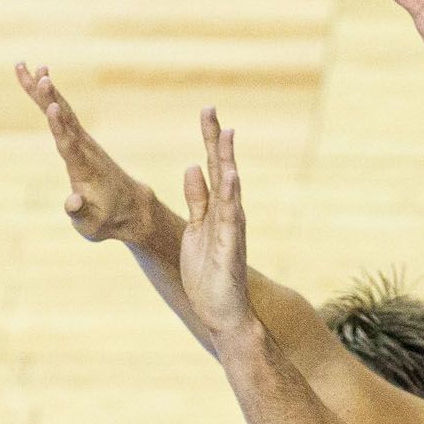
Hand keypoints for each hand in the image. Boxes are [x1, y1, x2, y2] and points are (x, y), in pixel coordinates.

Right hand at [15, 63, 149, 242]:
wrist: (132, 209)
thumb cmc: (108, 220)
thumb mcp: (93, 226)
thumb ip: (80, 213)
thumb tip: (71, 202)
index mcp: (83, 168)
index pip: (69, 144)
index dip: (60, 126)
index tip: (53, 107)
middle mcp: (84, 149)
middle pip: (64, 119)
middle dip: (50, 98)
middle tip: (39, 75)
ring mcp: (83, 142)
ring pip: (62, 110)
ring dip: (44, 89)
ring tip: (26, 66)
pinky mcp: (80, 139)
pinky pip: (63, 113)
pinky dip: (49, 96)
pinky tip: (40, 79)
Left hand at [181, 107, 255, 339]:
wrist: (222, 313)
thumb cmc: (208, 276)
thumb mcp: (195, 230)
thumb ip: (196, 200)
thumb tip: (192, 168)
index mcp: (216, 210)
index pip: (212, 168)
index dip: (210, 140)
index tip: (207, 111)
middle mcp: (227, 215)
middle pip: (222, 170)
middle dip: (216, 141)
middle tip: (211, 109)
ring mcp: (231, 231)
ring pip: (229, 189)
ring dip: (227, 161)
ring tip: (226, 134)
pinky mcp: (230, 248)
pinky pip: (230, 218)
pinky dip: (230, 196)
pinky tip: (230, 176)